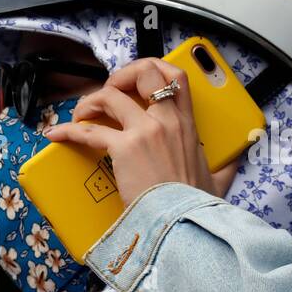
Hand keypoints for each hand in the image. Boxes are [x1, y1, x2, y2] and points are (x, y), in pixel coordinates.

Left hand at [43, 58, 238, 204]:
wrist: (184, 223)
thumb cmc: (197, 205)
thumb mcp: (218, 180)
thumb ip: (225, 166)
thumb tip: (235, 162)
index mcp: (187, 125)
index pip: (177, 77)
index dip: (154, 68)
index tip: (138, 81)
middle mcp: (167, 121)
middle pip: (143, 73)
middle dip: (120, 76)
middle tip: (108, 94)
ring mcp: (145, 132)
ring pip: (110, 96)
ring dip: (90, 102)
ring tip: (81, 115)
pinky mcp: (123, 148)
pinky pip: (88, 131)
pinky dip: (69, 130)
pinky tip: (56, 135)